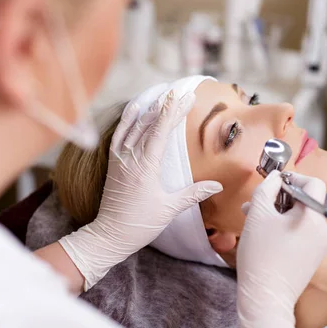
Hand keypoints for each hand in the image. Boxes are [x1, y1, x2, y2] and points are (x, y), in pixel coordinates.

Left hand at [59, 91, 222, 290]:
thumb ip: (192, 194)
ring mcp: (119, 159)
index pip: (161, 131)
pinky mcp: (113, 163)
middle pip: (150, 124)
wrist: (110, 234)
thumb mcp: (169, 209)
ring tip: (164, 96)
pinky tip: (134, 110)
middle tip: (182, 93)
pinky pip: (120, 134)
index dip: (174, 112)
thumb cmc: (140, 223)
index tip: (186, 98)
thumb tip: (217, 186)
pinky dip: (128, 120)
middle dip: (167, 107)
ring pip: (134, 126)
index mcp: (146, 166)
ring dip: (150, 109)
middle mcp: (130, 158)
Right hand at [236, 171, 326, 327]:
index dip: (293, 177)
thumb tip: (274, 178)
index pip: (313, 183)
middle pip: (305, 201)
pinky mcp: (313, 258)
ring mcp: (320, 246)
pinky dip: (285, 229)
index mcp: (313, 217)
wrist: (266, 298)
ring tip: (255, 221)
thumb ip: (265, 189)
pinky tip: (265, 237)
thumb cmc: (260, 256)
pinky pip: (302, 234)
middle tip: (257, 203)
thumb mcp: (257, 215)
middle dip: (280, 198)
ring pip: (301, 218)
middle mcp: (323, 230)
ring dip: (279, 214)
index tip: (274, 183)